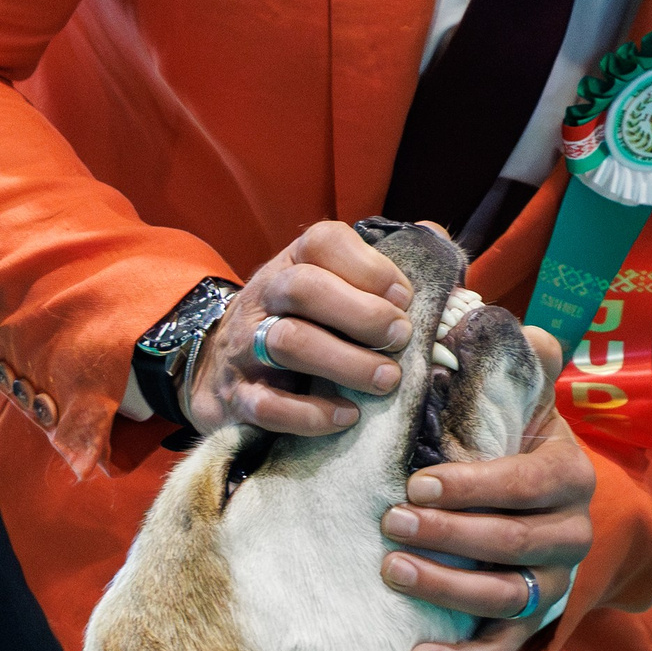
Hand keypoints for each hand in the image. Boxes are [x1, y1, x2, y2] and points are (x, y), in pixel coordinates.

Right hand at [186, 219, 415, 436]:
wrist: (217, 366)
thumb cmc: (300, 322)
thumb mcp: (330, 285)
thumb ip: (382, 263)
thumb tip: (434, 235)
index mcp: (293, 263)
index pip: (323, 242)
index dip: (370, 266)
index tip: (405, 297)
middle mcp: (266, 297)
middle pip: (304, 288)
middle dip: (361, 314)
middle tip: (400, 338)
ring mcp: (246, 347)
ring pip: (289, 343)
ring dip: (345, 362)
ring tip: (387, 380)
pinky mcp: (237, 397)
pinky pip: (268, 405)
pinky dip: (311, 414)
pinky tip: (347, 415)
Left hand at [380, 329, 595, 650]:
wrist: (526, 496)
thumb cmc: (504, 438)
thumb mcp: (516, 395)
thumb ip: (523, 360)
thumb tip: (528, 330)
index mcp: (569, 475)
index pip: (531, 484)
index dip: (477, 486)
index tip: (416, 481)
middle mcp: (572, 533)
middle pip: (515, 544)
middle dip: (450, 535)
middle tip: (390, 522)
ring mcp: (552, 584)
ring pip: (507, 598)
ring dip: (448, 590)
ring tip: (392, 571)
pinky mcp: (528, 624)